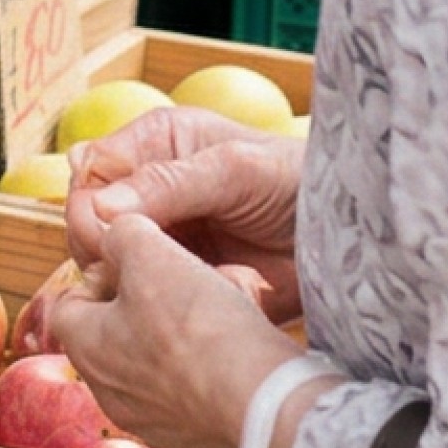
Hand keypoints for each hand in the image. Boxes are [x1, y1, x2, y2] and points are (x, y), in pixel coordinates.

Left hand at [50, 210, 304, 447]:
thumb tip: (118, 235)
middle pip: (123, 328)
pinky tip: (246, 345)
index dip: (105, 272)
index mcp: (85, 349)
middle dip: (157, 297)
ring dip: (193, 327)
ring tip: (228, 305)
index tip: (140, 262)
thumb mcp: (147, 249)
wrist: (268, 407)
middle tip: (191, 280)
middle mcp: (112, 394)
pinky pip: (203, 391)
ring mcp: (158, 424)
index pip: (72, 300)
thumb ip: (121, 232)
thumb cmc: (197, 326)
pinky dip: (220, 365)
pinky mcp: (202, 442)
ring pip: (167, 357)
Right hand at [65, 107, 305, 319]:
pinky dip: (167, 302)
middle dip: (106, 247)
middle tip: (132, 272)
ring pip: (115, 261)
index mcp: (155, 144)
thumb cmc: (300, 181)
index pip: (91, 171)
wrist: (358, 239)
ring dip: (138, 278)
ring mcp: (167, 235)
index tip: (106, 239)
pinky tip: (193, 303)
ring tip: (173, 287)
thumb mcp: (236, 169)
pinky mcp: (185, 278)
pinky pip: (153, 294)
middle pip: (91, 217)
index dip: (88, 204)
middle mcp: (150, 187)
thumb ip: (167, 183)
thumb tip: (97, 208)